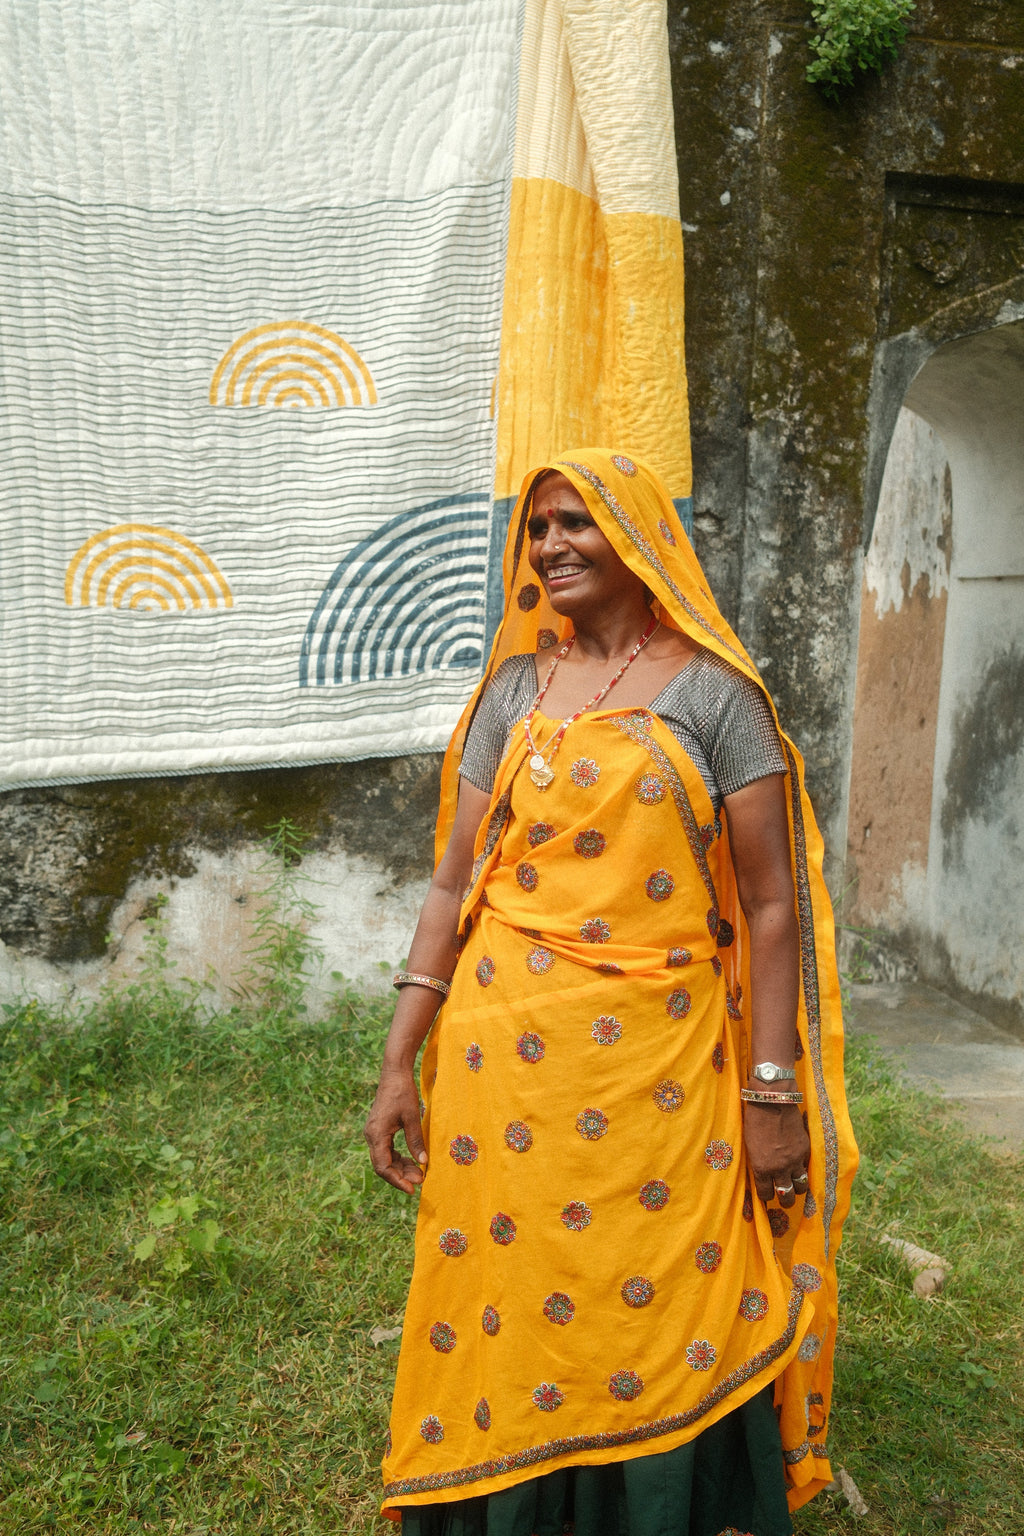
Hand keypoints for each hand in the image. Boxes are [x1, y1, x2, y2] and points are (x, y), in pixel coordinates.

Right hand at [364, 1065, 427, 1193]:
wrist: (394, 1074)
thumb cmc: (403, 1092)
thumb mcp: (412, 1117)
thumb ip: (416, 1140)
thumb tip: (423, 1163)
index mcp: (376, 1134)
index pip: (383, 1166)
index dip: (397, 1180)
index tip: (412, 1188)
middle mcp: (371, 1136)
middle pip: (383, 1165)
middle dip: (401, 1175)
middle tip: (421, 1180)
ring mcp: (374, 1133)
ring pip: (385, 1159)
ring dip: (401, 1167)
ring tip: (420, 1173)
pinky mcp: (379, 1130)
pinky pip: (387, 1150)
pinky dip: (399, 1157)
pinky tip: (412, 1161)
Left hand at [743, 1101, 810, 1208]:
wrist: (772, 1101)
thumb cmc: (754, 1120)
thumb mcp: (750, 1145)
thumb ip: (758, 1162)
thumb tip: (762, 1174)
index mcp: (761, 1168)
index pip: (766, 1194)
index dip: (766, 1196)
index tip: (766, 1194)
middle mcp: (780, 1168)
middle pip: (787, 1196)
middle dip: (785, 1201)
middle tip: (784, 1199)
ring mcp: (795, 1160)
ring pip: (801, 1186)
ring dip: (798, 1188)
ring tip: (795, 1187)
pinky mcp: (805, 1150)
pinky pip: (806, 1167)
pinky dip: (803, 1169)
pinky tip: (799, 1167)